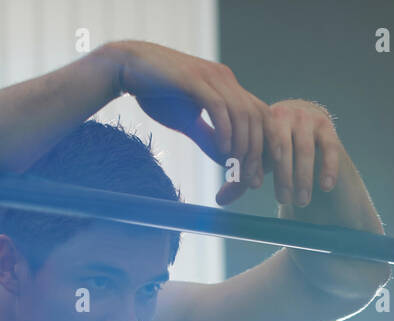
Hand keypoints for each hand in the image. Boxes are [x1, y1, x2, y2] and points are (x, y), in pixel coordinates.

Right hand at [106, 41, 265, 192]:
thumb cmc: (157, 94)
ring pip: (241, 113)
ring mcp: (210, 76)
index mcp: (228, 87)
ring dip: (242, 145)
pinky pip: (218, 106)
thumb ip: (208, 138)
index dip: (265, 145)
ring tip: (237, 169)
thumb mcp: (188, 122)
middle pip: (256, 117)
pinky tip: (224, 152)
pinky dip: (225, 131)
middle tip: (250, 179)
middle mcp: (225, 79)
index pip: (260, 115)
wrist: (128, 67)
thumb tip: (226, 160)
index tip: (257, 174)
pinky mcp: (194, 78)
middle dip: (257, 152)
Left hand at [216, 99, 340, 207]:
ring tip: (302, 201)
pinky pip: (329, 148)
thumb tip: (219, 200)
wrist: (312, 131)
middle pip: (282, 147)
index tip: (256, 187)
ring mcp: (308, 118)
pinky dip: (328, 168)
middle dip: (283, 176)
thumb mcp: (261, 160)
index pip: (259, 143)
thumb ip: (243, 177)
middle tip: (284, 200)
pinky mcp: (327, 126)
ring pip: (305, 149)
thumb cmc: (279, 149)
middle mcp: (285, 113)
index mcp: (263, 120)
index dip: (257, 165)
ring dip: (303, 177)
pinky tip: (325, 187)